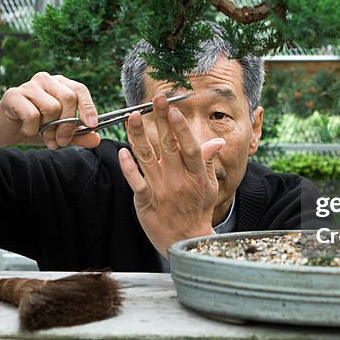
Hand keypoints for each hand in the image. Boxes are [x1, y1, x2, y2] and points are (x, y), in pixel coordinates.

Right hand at [0, 72, 101, 158]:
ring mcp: (29, 85)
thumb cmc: (35, 127)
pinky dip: (32, 128)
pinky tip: (26, 129)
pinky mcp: (13, 94)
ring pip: (51, 107)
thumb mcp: (60, 133)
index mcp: (60, 84)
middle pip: (68, 98)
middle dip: (68, 125)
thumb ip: (78, 135)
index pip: (80, 90)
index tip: (92, 126)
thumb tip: (96, 139)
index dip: (88, 107)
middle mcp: (46, 80)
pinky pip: (32, 114)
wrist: (5, 131)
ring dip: (49, 129)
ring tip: (44, 136)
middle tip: (62, 142)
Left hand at [117, 95, 224, 256]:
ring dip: (138, 136)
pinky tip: (122, 151)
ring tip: (132, 116)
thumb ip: (207, 161)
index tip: (175, 110)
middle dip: (161, 120)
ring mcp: (160, 189)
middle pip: (167, 145)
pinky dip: (128, 166)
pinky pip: (135, 180)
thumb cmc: (198, 210)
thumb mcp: (209, 186)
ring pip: (147, 157)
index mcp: (195, 175)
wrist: (186, 241)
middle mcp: (177, 179)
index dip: (181, 128)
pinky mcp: (145, 200)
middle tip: (156, 99)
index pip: (189, 147)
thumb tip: (217, 140)